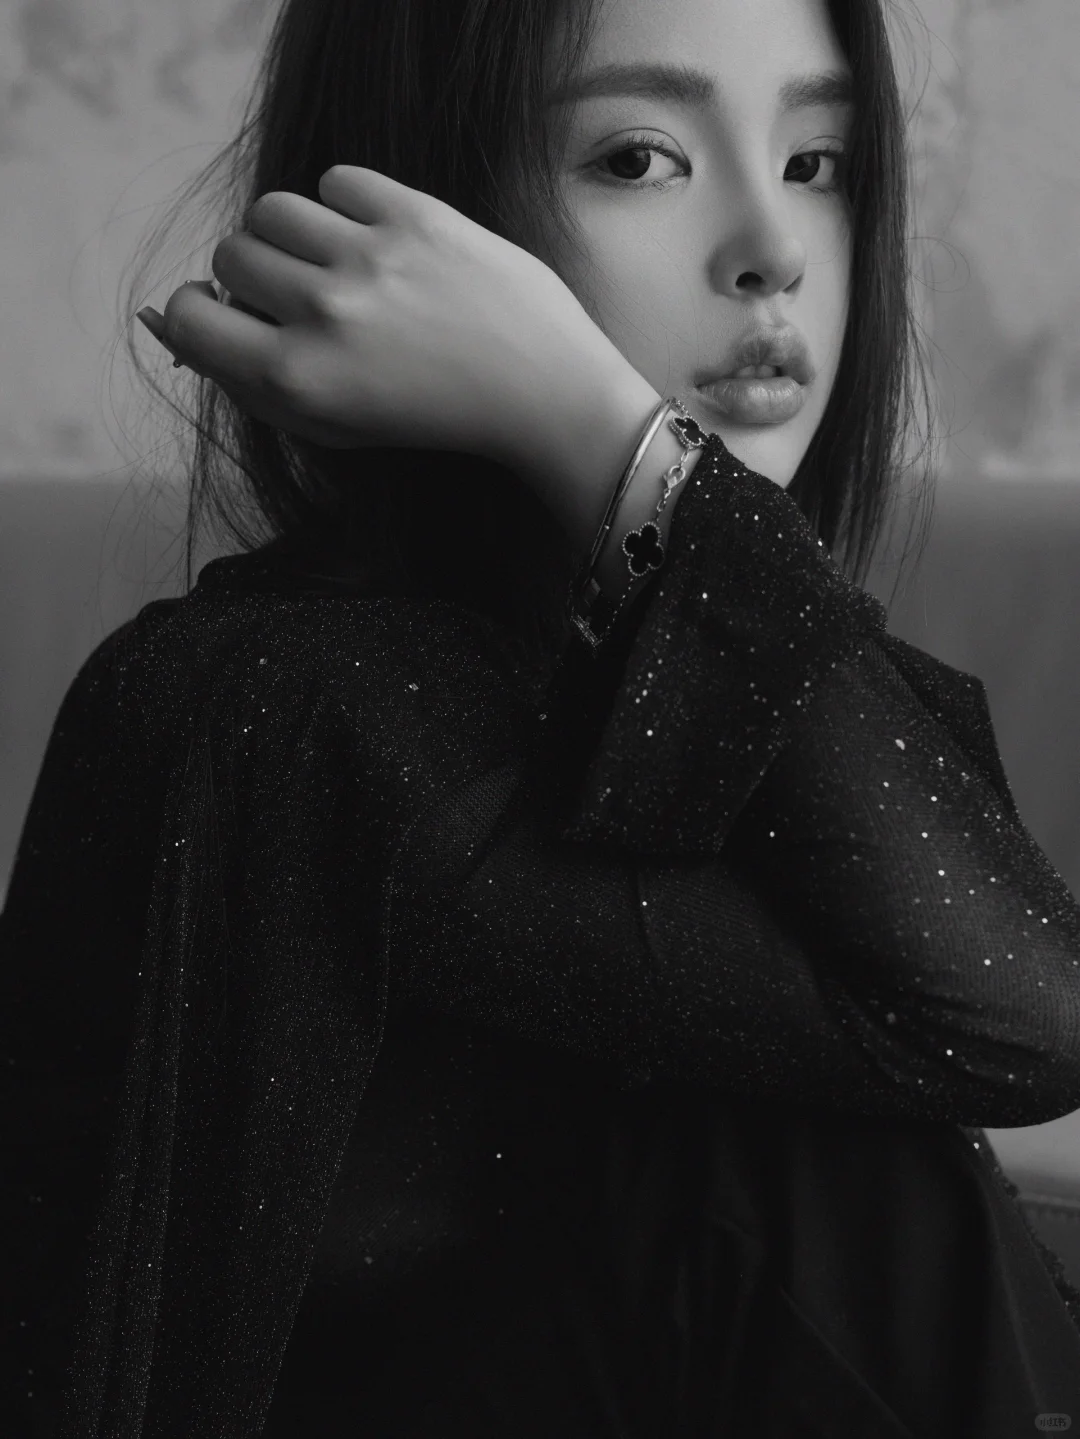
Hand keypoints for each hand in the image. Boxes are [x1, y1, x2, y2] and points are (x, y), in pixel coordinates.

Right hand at [135, 166, 637, 475]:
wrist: (540, 394)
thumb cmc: (432, 416)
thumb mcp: (335, 425)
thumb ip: (252, 383)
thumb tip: (178, 323)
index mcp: (298, 379)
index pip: (193, 317)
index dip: (205, 314)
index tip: (234, 318)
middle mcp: (324, 315)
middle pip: (232, 256)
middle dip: (255, 275)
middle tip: (301, 295)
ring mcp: (369, 259)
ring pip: (274, 209)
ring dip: (293, 233)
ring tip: (335, 260)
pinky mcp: (415, 216)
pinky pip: (337, 180)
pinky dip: (346, 204)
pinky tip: (378, 241)